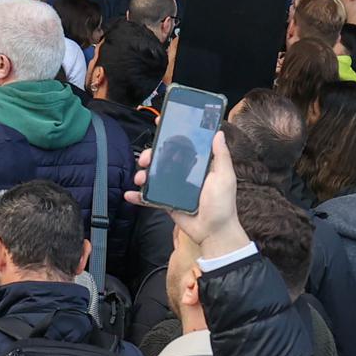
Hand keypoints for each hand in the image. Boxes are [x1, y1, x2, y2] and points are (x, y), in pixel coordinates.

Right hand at [126, 132, 243, 259]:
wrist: (213, 231)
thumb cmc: (222, 204)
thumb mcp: (225, 177)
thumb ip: (221, 155)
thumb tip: (218, 133)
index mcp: (198, 164)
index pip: (184, 144)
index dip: (172, 133)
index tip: (161, 123)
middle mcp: (184, 173)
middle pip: (162, 158)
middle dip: (151, 155)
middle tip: (146, 159)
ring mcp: (173, 187)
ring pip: (153, 175)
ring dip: (142, 174)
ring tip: (140, 178)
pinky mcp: (165, 201)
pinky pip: (148, 197)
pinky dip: (137, 196)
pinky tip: (130, 194)